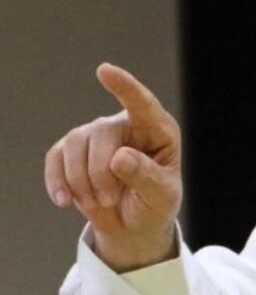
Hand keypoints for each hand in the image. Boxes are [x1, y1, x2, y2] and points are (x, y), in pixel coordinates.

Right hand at [44, 63, 181, 271]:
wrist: (133, 223)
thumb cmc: (155, 202)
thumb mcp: (161, 195)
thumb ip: (146, 175)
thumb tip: (119, 157)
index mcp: (157, 129)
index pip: (142, 103)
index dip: (124, 86)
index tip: (104, 70)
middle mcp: (126, 124)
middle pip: (101, 133)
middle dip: (101, 173)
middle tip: (111, 200)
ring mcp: (96, 135)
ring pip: (75, 144)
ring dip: (81, 181)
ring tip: (100, 202)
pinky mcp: (72, 151)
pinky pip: (55, 158)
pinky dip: (57, 182)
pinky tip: (64, 201)